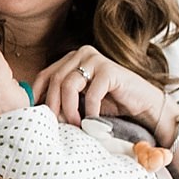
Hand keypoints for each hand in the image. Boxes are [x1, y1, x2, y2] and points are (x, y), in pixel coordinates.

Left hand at [33, 47, 166, 133]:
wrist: (142, 104)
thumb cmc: (110, 103)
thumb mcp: (79, 98)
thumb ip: (61, 96)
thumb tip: (35, 108)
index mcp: (71, 58)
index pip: (45, 75)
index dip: (39, 96)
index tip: (39, 115)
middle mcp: (81, 53)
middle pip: (54, 80)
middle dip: (53, 105)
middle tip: (58, 125)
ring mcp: (95, 59)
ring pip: (68, 85)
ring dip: (69, 109)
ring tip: (75, 124)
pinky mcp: (109, 69)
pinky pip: (90, 93)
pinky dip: (89, 110)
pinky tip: (91, 121)